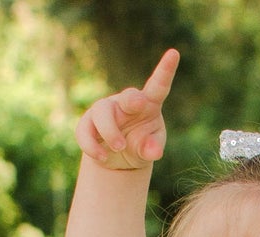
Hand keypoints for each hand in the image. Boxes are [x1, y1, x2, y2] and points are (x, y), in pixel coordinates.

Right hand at [75, 48, 178, 171]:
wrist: (118, 159)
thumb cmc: (140, 146)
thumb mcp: (150, 150)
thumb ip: (152, 148)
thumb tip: (154, 152)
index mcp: (148, 104)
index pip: (158, 86)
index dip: (165, 71)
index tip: (174, 54)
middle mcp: (126, 102)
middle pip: (127, 97)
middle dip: (132, 99)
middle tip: (138, 104)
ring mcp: (105, 110)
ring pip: (102, 112)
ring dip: (110, 131)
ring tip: (119, 148)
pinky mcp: (88, 123)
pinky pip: (85, 130)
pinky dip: (92, 146)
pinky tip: (102, 157)